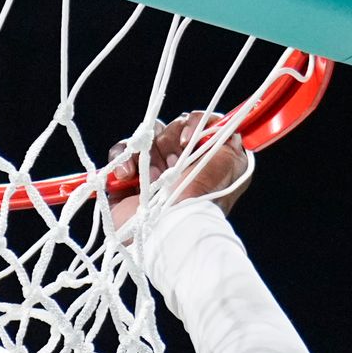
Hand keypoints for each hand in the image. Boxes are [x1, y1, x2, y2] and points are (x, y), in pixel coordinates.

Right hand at [128, 113, 254, 213]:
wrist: (168, 229)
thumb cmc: (201, 199)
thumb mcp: (231, 162)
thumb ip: (230, 137)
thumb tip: (226, 124)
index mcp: (204, 162)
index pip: (198, 125)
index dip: (193, 125)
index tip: (189, 141)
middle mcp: (179, 167)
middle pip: (171, 128)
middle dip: (170, 140)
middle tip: (173, 164)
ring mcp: (152, 174)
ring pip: (146, 138)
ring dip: (147, 151)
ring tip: (152, 176)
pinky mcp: (126, 183)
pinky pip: (120, 154)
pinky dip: (122, 158)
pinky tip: (128, 175)